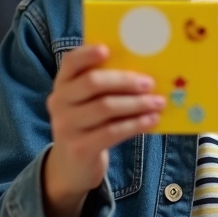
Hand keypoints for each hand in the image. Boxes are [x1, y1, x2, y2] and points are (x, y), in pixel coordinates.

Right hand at [42, 44, 164, 216]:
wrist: (72, 165)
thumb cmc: (89, 123)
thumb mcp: (88, 102)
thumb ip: (104, 85)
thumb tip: (143, 70)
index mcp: (62, 83)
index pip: (70, 62)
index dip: (88, 54)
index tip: (108, 50)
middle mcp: (59, 102)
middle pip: (92, 83)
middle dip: (124, 81)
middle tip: (149, 83)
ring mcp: (66, 126)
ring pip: (105, 107)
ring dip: (136, 104)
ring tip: (158, 102)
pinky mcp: (79, 148)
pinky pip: (112, 132)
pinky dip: (136, 124)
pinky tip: (152, 120)